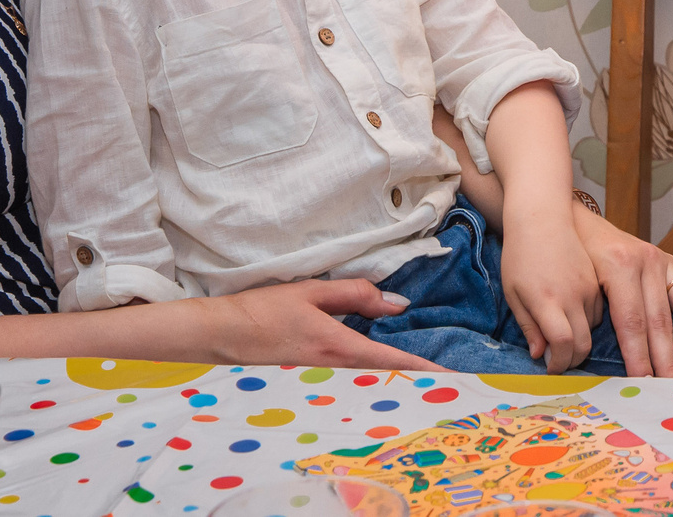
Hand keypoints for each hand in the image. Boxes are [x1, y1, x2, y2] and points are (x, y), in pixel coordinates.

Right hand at [198, 279, 439, 371]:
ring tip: (422, 372)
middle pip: (385, 377)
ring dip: (395, 376)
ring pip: (370, 379)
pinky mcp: (313, 377)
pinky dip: (373, 373)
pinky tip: (382, 366)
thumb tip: (396, 302)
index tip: (451, 378)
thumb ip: (355, 294)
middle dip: (416, 377)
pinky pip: (352, 377)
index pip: (391, 361)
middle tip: (446, 376)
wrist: (220, 336)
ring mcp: (322, 378)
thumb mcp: (311, 292)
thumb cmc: (263, 311)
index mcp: (338, 346)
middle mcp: (334, 370)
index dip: (424, 369)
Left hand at [500, 195, 599, 373]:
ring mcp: (588, 287)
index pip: (563, 345)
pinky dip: (589, 321)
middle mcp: (572, 296)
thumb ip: (529, 326)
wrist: (541, 215)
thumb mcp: (514, 293)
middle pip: (583, 344)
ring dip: (581, 339)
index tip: (551, 368)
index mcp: (547, 300)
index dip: (559, 363)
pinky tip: (574, 313)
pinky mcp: (597, 280)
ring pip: (593, 329)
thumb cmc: (519, 254)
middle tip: (560, 360)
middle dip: (572, 360)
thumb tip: (540, 355)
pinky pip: (601, 311)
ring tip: (564, 334)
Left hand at [569, 205, 672, 379]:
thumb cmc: (557, 254)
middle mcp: (646, 260)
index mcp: (617, 265)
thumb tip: (555, 359)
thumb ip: (560, 318)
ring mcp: (664, 261)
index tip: (644, 387)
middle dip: (670, 360)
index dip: (639, 357)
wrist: (562, 213)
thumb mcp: (554, 281)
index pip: (632, 322)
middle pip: (661, 320)